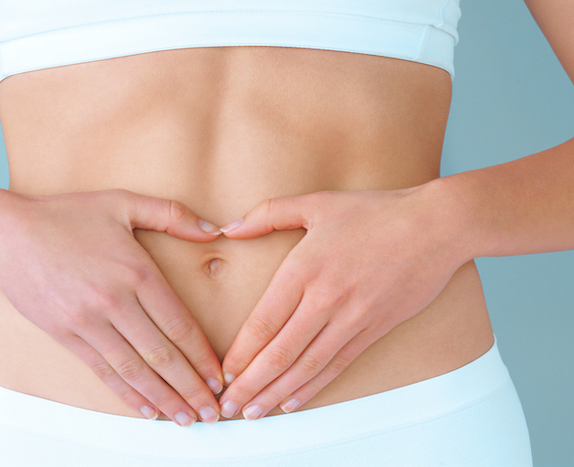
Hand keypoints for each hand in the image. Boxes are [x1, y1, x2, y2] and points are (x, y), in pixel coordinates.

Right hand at [0, 188, 224, 425]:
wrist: (7, 234)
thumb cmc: (67, 215)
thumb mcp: (123, 202)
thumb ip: (172, 214)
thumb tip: (215, 230)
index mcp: (137, 271)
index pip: (179, 324)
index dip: (203, 356)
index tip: (219, 377)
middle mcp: (115, 301)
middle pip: (162, 354)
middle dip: (191, 388)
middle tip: (212, 411)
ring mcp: (88, 321)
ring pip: (134, 369)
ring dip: (164, 398)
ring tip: (186, 418)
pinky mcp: (66, 334)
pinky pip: (103, 371)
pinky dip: (127, 393)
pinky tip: (146, 409)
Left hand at [216, 183, 470, 419]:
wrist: (436, 227)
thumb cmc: (374, 211)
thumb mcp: (316, 202)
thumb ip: (268, 214)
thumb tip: (229, 228)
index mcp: (304, 268)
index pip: (263, 322)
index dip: (241, 353)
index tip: (223, 373)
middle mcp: (325, 299)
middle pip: (280, 352)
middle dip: (250, 384)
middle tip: (229, 407)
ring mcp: (352, 318)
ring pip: (307, 366)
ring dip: (276, 393)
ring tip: (254, 413)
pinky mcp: (374, 329)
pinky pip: (337, 365)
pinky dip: (313, 386)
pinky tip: (294, 401)